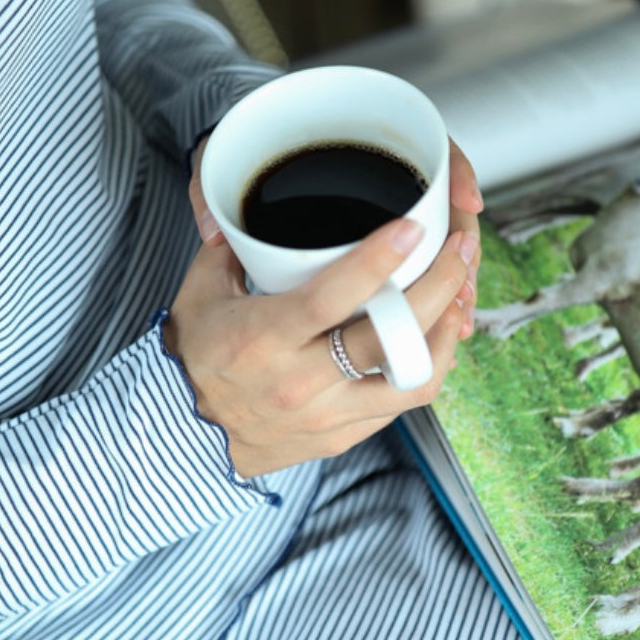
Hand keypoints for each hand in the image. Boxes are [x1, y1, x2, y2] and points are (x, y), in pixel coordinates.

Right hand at [162, 139, 482, 478]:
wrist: (180, 438)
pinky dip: (423, 366)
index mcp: (262, 339)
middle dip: (439, 289)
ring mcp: (325, 415)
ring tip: (458, 296)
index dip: (376, 261)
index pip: (329, 298)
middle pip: (390, 339)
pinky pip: (400, 404)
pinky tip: (431, 335)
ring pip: (412, 380)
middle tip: (460, 251)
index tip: (412, 228)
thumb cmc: (191, 359)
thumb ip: (236, 244)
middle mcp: (299, 382)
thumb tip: (262, 201)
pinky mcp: (341, 436)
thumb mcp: (199, 293)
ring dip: (444, 334)